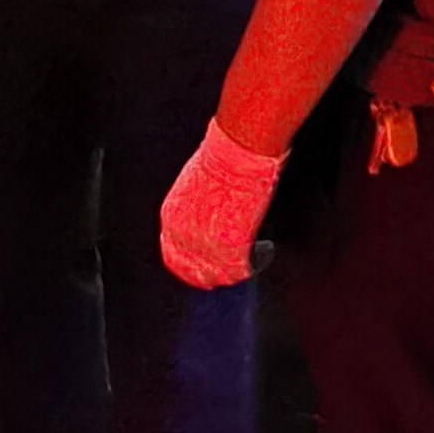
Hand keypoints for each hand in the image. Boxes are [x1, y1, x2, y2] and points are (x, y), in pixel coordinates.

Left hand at [160, 118, 285, 289]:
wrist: (236, 155)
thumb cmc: (221, 159)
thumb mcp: (193, 186)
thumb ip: (194, 210)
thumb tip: (208, 218)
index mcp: (172, 218)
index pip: (173, 256)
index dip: (190, 265)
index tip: (203, 266)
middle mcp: (184, 236)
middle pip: (193, 273)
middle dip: (210, 275)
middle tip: (228, 271)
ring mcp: (207, 245)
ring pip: (218, 277)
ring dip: (233, 272)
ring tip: (248, 261)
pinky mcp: (231, 248)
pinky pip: (239, 271)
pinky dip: (251, 266)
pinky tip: (261, 253)